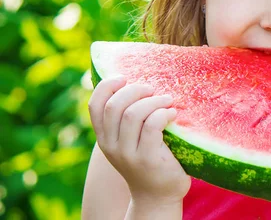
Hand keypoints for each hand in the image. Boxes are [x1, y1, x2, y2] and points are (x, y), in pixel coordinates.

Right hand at [88, 75, 190, 204]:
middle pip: (114, 105)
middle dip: (135, 90)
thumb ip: (126, 119)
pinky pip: (152, 126)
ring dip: (154, 100)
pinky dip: (163, 113)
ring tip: (167, 100)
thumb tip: (137, 83)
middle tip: (152, 90)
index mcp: (104, 137)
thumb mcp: (129, 140)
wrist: (158, 196)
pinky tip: (173, 114)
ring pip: (133, 114)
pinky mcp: (148, 160)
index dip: (107, 86)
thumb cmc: (149, 159)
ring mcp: (128, 154)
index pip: (94, 105)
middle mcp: (111, 146)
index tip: (125, 78)